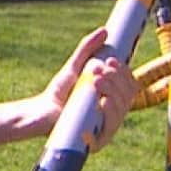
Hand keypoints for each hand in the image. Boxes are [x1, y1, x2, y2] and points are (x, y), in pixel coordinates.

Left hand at [43, 28, 138, 149]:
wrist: (40, 111)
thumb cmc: (58, 92)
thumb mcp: (74, 67)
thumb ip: (87, 49)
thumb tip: (105, 31)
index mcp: (114, 97)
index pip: (130, 85)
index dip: (124, 72)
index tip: (111, 61)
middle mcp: (114, 112)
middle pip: (128, 95)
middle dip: (116, 79)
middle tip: (98, 70)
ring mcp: (107, 127)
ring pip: (122, 108)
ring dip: (112, 90)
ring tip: (95, 81)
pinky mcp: (97, 139)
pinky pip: (111, 127)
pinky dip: (110, 112)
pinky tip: (104, 101)